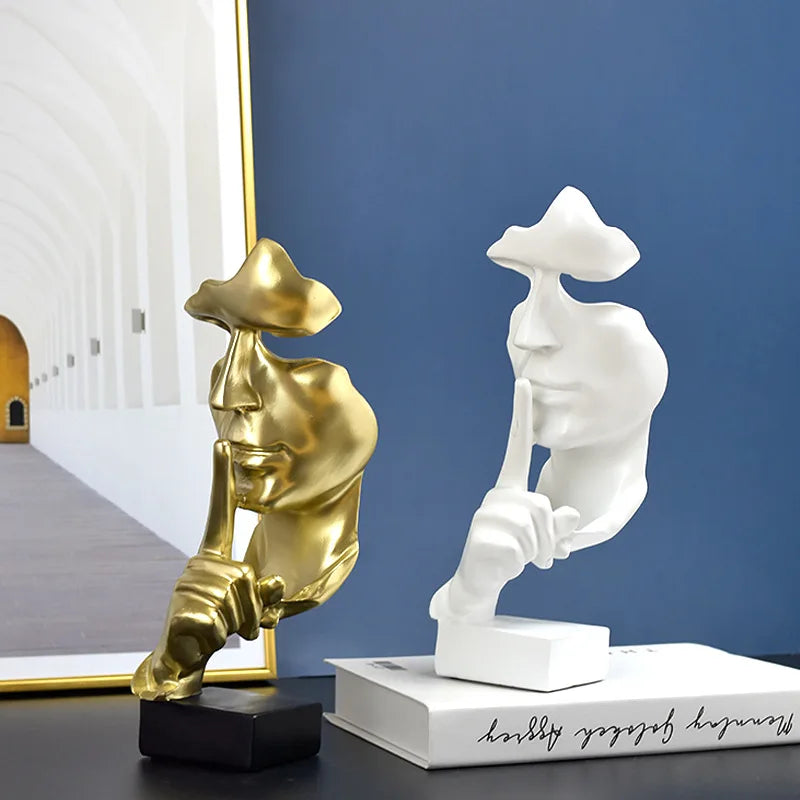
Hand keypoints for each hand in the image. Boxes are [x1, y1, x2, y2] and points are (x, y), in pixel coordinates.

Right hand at [132, 441, 265, 700]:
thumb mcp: (248, 608)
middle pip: (246, 577)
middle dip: (250, 610)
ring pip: (235, 601)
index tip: (223, 444)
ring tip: (219, 629)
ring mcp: (188, 582)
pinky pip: (219, 621)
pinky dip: (219, 637)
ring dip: (236, 625)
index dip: (221, 478)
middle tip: (236, 624)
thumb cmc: (218, 624)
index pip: (220, 512)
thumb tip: (275, 583)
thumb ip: (265, 594)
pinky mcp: (182, 608)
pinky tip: (204, 637)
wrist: (183, 656)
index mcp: (215, 554)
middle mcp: (199, 561)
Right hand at [430, 380, 579, 620]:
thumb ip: (559, 526)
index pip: (518, 446)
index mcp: (511, 488)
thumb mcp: (543, 539)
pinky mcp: (483, 536)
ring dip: (536, 554)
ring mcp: (487, 514)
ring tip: (517, 559)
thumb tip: (570, 517)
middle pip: (543, 508)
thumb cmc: (512, 554)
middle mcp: (497, 495)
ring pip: (535, 529)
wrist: (479, 581)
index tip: (523, 381)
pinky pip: (521, 549)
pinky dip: (519, 564)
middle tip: (536, 557)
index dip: (521, 414)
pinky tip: (503, 564)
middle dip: (548, 541)